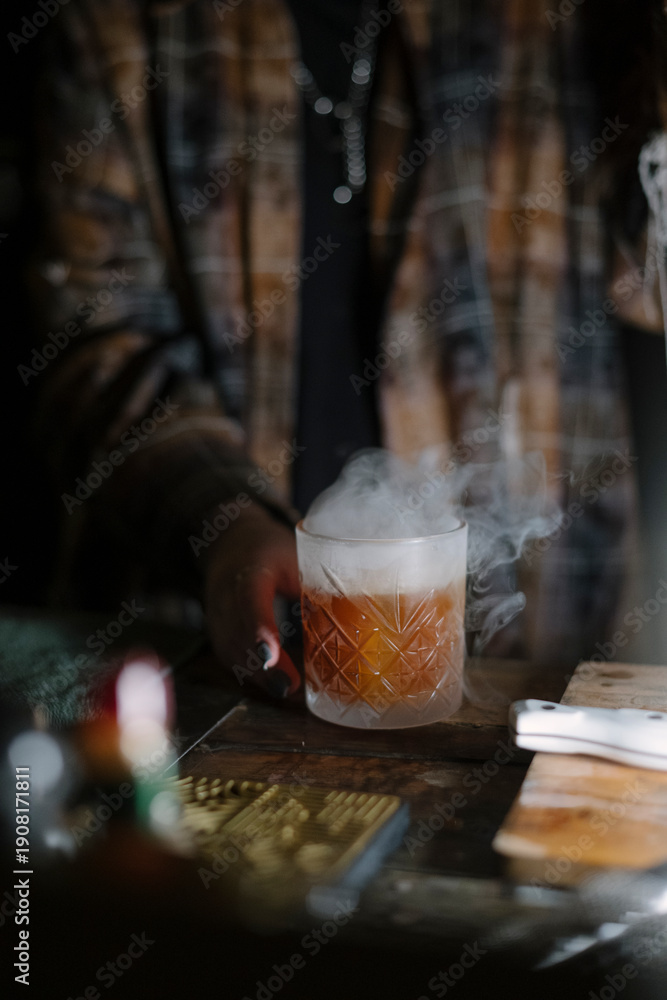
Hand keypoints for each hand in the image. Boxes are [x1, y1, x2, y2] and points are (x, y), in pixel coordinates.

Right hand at [202, 503, 301, 697]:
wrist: (231, 545)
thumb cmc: (271, 552)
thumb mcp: (297, 557)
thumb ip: (315, 586)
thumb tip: (356, 619)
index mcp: (250, 570)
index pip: (250, 600)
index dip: (260, 628)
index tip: (271, 654)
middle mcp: (225, 594)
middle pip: (239, 633)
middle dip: (262, 664)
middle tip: (288, 686)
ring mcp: (217, 616)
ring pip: (232, 650)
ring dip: (258, 674)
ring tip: (285, 688)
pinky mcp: (217, 633)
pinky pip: (231, 657)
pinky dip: (251, 673)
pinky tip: (272, 682)